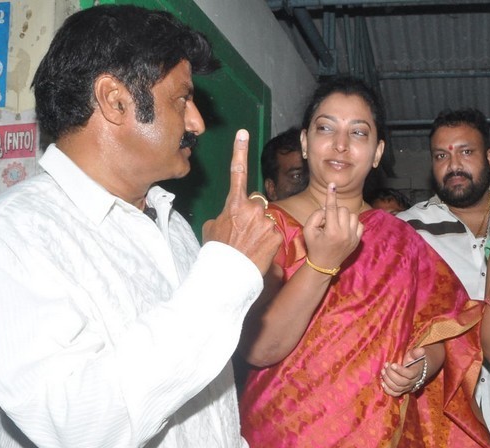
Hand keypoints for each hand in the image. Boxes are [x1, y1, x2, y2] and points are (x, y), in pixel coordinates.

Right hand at [202, 130, 282, 275]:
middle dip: (253, 215)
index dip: (240, 151)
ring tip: (250, 245)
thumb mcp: (213, 228)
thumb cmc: (217, 251)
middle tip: (244, 234)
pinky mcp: (276, 234)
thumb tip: (229, 216)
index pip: (237, 172)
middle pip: (257, 204)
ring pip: (266, 219)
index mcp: (233, 203)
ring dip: (261, 230)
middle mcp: (251, 207)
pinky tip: (259, 250)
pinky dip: (269, 241)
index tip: (243, 133)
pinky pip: (274, 233)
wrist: (228, 273)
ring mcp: (265, 220)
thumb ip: (224, 216)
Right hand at [303, 183, 362, 270]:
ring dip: (344, 216)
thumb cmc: (314, 246)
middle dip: (335, 211)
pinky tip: (345, 228)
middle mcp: (345, 234)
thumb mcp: (308, 230)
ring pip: (353, 215)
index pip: (332, 208)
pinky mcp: (358, 240)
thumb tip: (327, 207)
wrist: (324, 264)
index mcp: (331, 231)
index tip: (332, 184)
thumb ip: (316, 215)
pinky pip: (359, 223)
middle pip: (343, 210)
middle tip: (328, 221)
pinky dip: (352, 223)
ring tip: (337, 224)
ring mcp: (353, 237)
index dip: (331, 195)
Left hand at [381, 348, 425, 397]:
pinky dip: (387, 390)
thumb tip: (421, 350)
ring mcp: (406, 388)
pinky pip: (394, 394)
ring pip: (397, 388)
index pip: (409, 374)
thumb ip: (416, 353)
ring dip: (388, 381)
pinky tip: (382, 383)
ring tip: (383, 371)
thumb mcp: (415, 355)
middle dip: (391, 374)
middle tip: (385, 366)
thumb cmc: (414, 361)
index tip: (392, 364)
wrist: (417, 371)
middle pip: (401, 382)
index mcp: (416, 373)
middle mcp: (412, 382)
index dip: (400, 370)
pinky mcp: (401, 391)